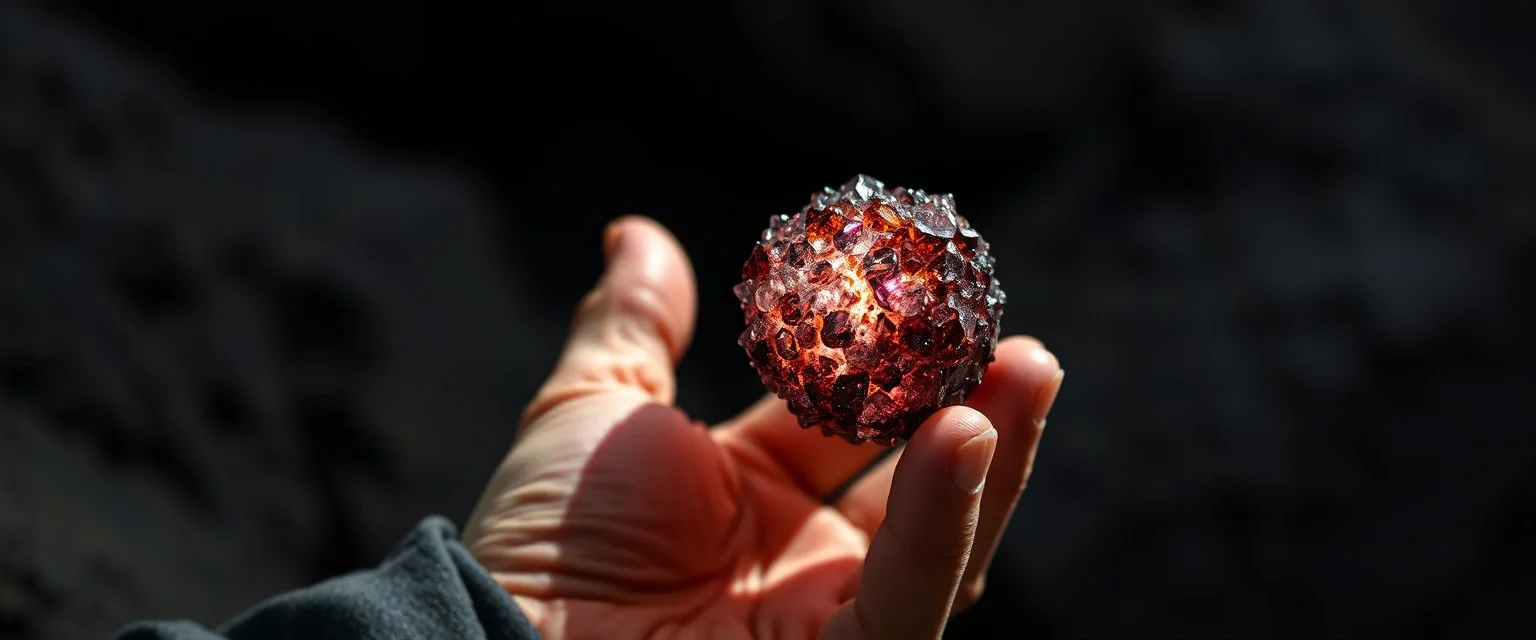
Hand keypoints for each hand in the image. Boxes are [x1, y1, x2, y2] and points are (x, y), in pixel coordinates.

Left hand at [462, 216, 1063, 638]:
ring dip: (994, 456)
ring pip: (942, 541)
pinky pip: (907, 601)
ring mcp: (827, 619)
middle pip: (921, 478)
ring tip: (1029, 368)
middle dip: (976, 405)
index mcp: (755, 497)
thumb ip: (637, 327)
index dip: (896, 355)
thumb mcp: (591, 415)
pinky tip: (968, 438)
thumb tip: (635, 231)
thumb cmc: (539, 543)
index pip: (853, 415)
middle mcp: (805, 561)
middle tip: (1016, 335)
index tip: (939, 285)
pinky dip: (944, 524)